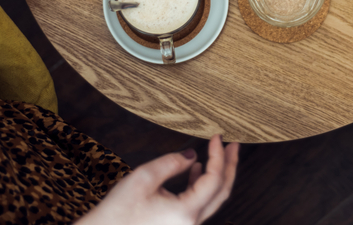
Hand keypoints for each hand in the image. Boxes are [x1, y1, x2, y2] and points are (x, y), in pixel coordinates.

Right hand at [77, 136, 240, 224]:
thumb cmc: (119, 210)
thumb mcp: (145, 178)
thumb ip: (173, 163)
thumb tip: (194, 155)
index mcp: (186, 212)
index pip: (213, 180)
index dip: (218, 155)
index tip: (217, 136)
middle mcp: (191, 223)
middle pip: (221, 192)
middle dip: (229, 166)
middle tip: (234, 145)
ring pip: (212, 199)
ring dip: (218, 175)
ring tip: (220, 153)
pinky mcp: (178, 224)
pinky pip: (199, 204)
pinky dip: (202, 185)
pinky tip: (196, 169)